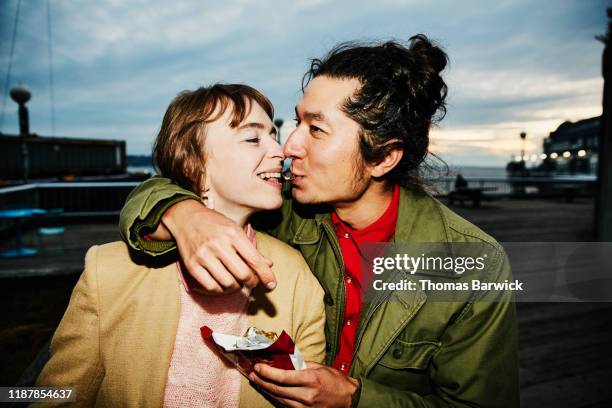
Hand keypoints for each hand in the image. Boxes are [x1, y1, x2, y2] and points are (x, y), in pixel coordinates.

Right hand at [161, 199, 275, 293]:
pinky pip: (211, 286)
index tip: (272, 284)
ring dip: (236, 286)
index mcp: (232, 233)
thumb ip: (251, 249)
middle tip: (251, 281)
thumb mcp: (235, 230)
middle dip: (251, 281)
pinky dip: (221, 289)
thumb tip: (268, 265)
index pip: (254, 259)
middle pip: (242, 274)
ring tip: (237, 280)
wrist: (185, 217)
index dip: (265, 274)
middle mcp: (218, 244)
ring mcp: (203, 255)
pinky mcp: (192, 265)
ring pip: (228, 283)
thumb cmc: (214, 224)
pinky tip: (223, 283)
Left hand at [249, 362, 358, 407]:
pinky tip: (269, 392)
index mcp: (311, 379)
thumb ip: (301, 364)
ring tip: (257, 382)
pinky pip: (286, 406)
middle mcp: (307, 395)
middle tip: (252, 374)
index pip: (283, 377)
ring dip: (266, 390)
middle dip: (262, 381)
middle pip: (277, 390)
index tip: (257, 366)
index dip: (267, 372)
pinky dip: (276, 399)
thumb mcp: (319, 366)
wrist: (349, 399)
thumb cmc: (335, 380)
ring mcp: (305, 407)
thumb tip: (284, 359)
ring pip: (279, 399)